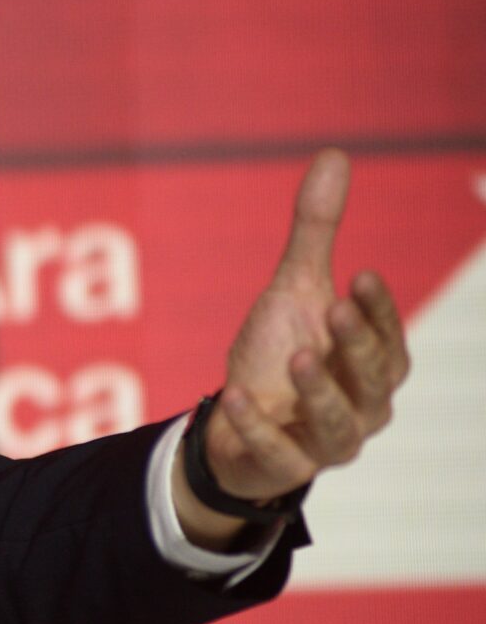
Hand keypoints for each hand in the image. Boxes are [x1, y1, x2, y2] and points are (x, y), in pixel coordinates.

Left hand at [174, 149, 410, 545]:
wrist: (237, 420)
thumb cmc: (279, 350)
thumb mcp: (295, 288)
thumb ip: (316, 232)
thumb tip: (334, 156)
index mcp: (374, 365)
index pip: (389, 337)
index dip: (377, 310)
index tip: (358, 275)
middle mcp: (363, 407)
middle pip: (373, 378)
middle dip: (356, 344)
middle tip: (334, 307)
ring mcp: (325, 442)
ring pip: (337, 422)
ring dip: (318, 390)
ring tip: (296, 355)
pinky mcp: (284, 466)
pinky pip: (276, 452)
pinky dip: (257, 427)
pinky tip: (234, 396)